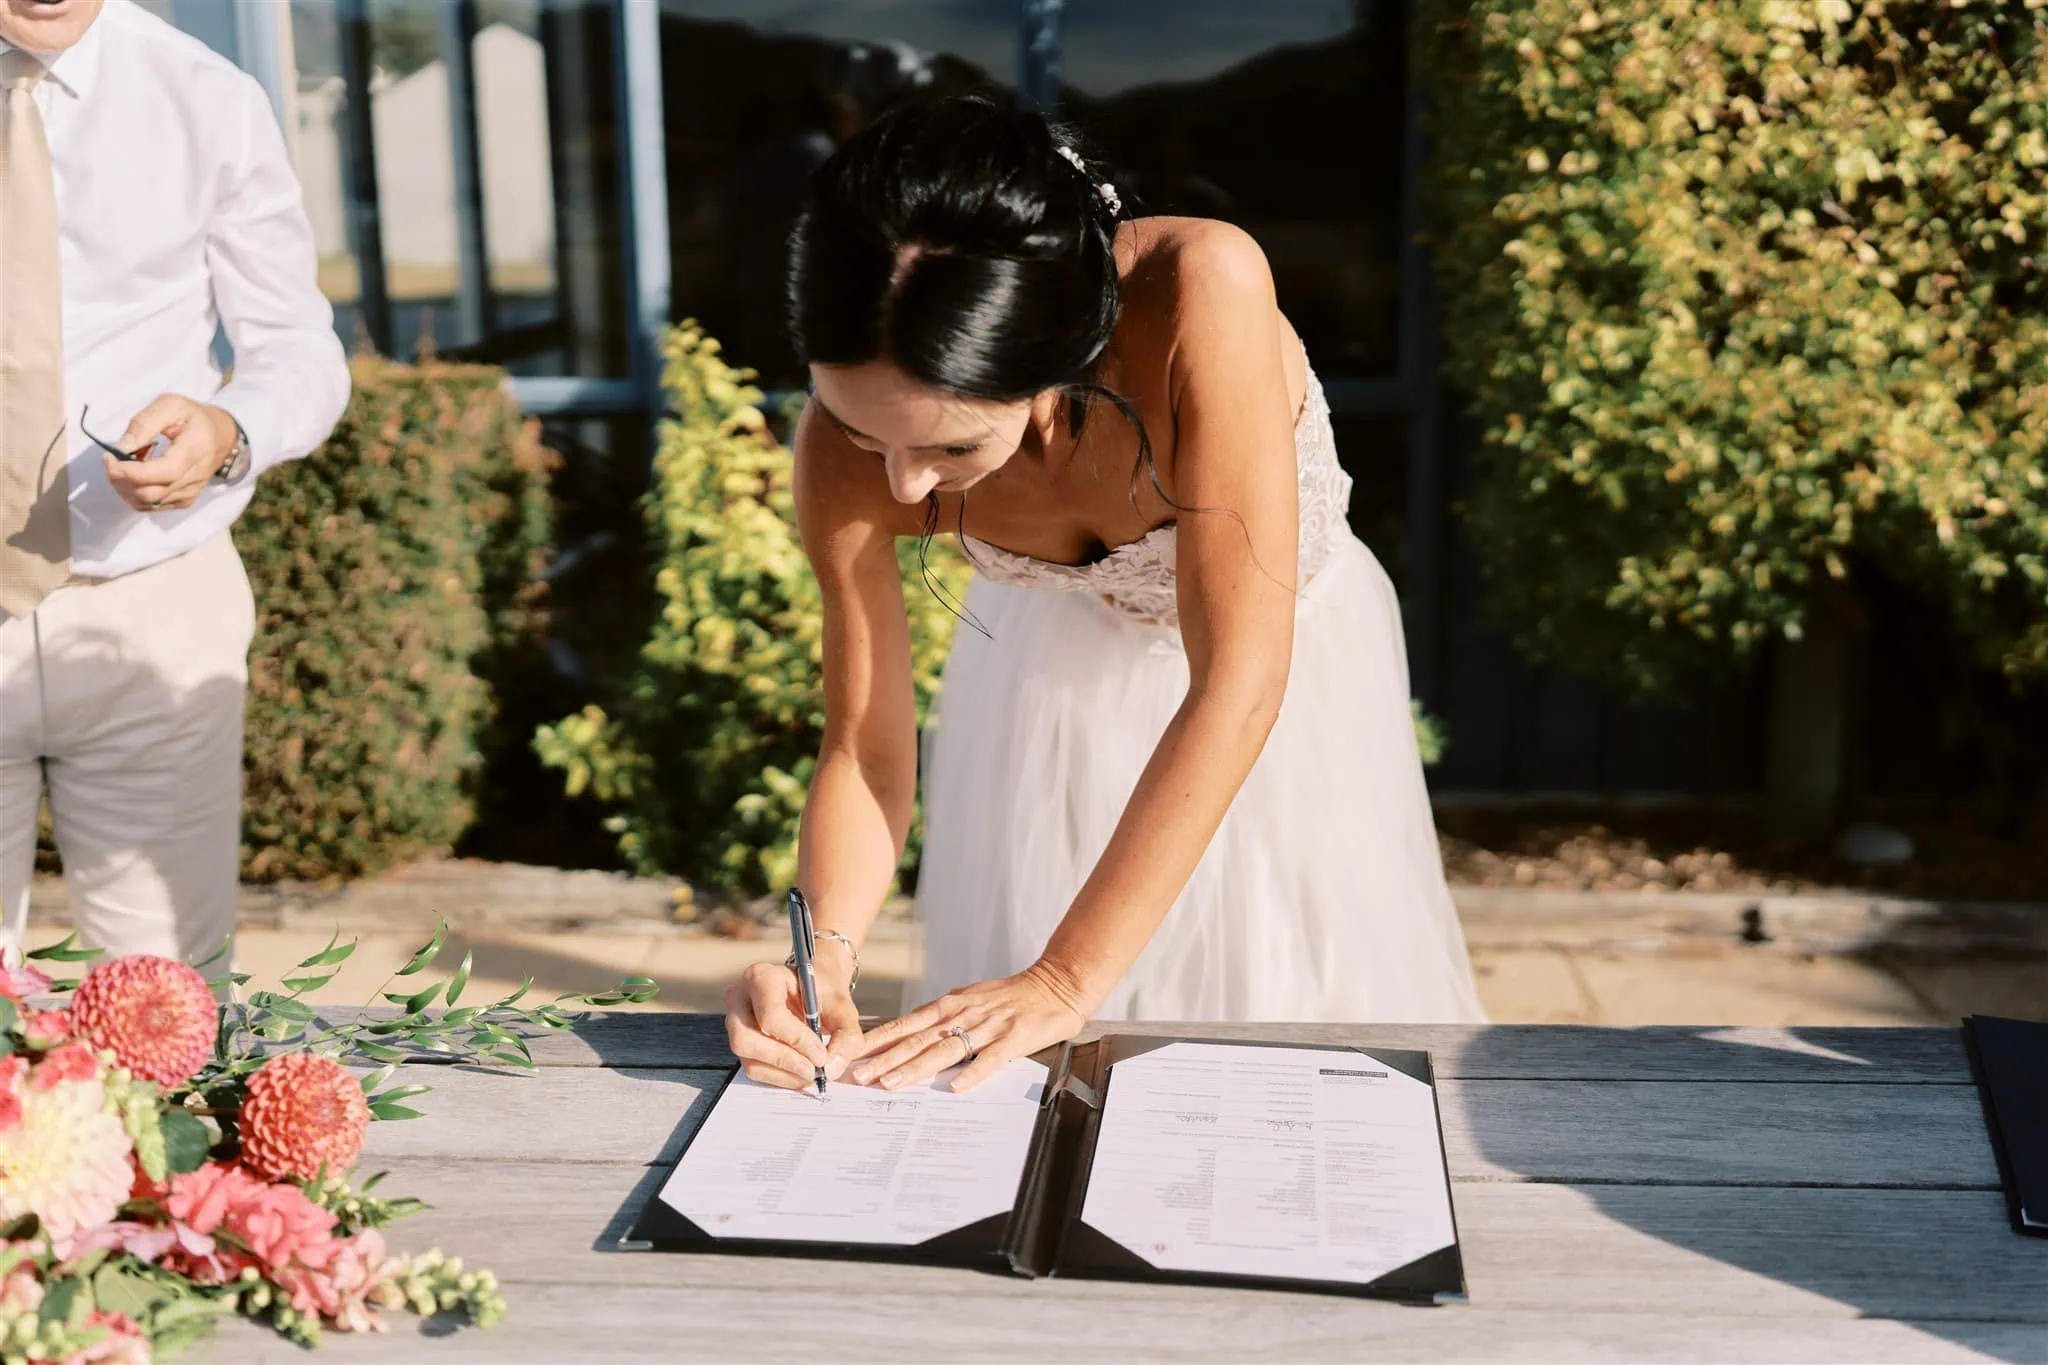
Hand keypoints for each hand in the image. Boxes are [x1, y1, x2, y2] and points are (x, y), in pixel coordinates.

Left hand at [102, 396, 238, 513]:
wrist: (221, 436)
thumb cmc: (193, 418)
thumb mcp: (170, 405)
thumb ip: (144, 424)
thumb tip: (120, 448)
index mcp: (195, 450)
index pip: (165, 472)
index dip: (132, 472)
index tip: (109, 458)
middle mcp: (195, 477)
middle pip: (151, 493)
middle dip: (121, 479)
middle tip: (110, 459)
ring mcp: (190, 493)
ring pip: (147, 503)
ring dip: (124, 487)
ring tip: (123, 465)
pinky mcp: (183, 500)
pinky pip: (151, 505)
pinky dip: (134, 493)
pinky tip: (135, 476)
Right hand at [721, 952, 863, 1091]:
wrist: (815, 989)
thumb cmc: (825, 994)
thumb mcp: (843, 1008)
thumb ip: (846, 1036)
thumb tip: (831, 1069)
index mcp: (763, 977)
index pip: (771, 1016)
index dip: (796, 1041)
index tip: (821, 1055)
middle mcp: (739, 996)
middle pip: (746, 1039)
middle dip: (783, 1060)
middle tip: (813, 1071)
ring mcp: (734, 1019)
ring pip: (746, 1057)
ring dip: (781, 1072)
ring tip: (810, 1074)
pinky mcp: (739, 1040)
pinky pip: (751, 1067)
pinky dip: (777, 1077)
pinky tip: (799, 1074)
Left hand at [850, 961, 1088, 1094]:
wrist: (1055, 983)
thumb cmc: (1009, 997)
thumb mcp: (968, 1000)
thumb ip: (940, 1019)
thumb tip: (906, 1037)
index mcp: (949, 1006)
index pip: (904, 1026)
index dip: (876, 1042)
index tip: (850, 1057)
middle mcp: (963, 1014)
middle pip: (917, 1040)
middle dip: (884, 1060)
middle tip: (858, 1077)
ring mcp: (988, 1026)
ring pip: (945, 1050)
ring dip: (916, 1068)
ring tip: (891, 1084)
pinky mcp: (1014, 1039)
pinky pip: (990, 1059)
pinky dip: (973, 1074)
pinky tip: (956, 1088)